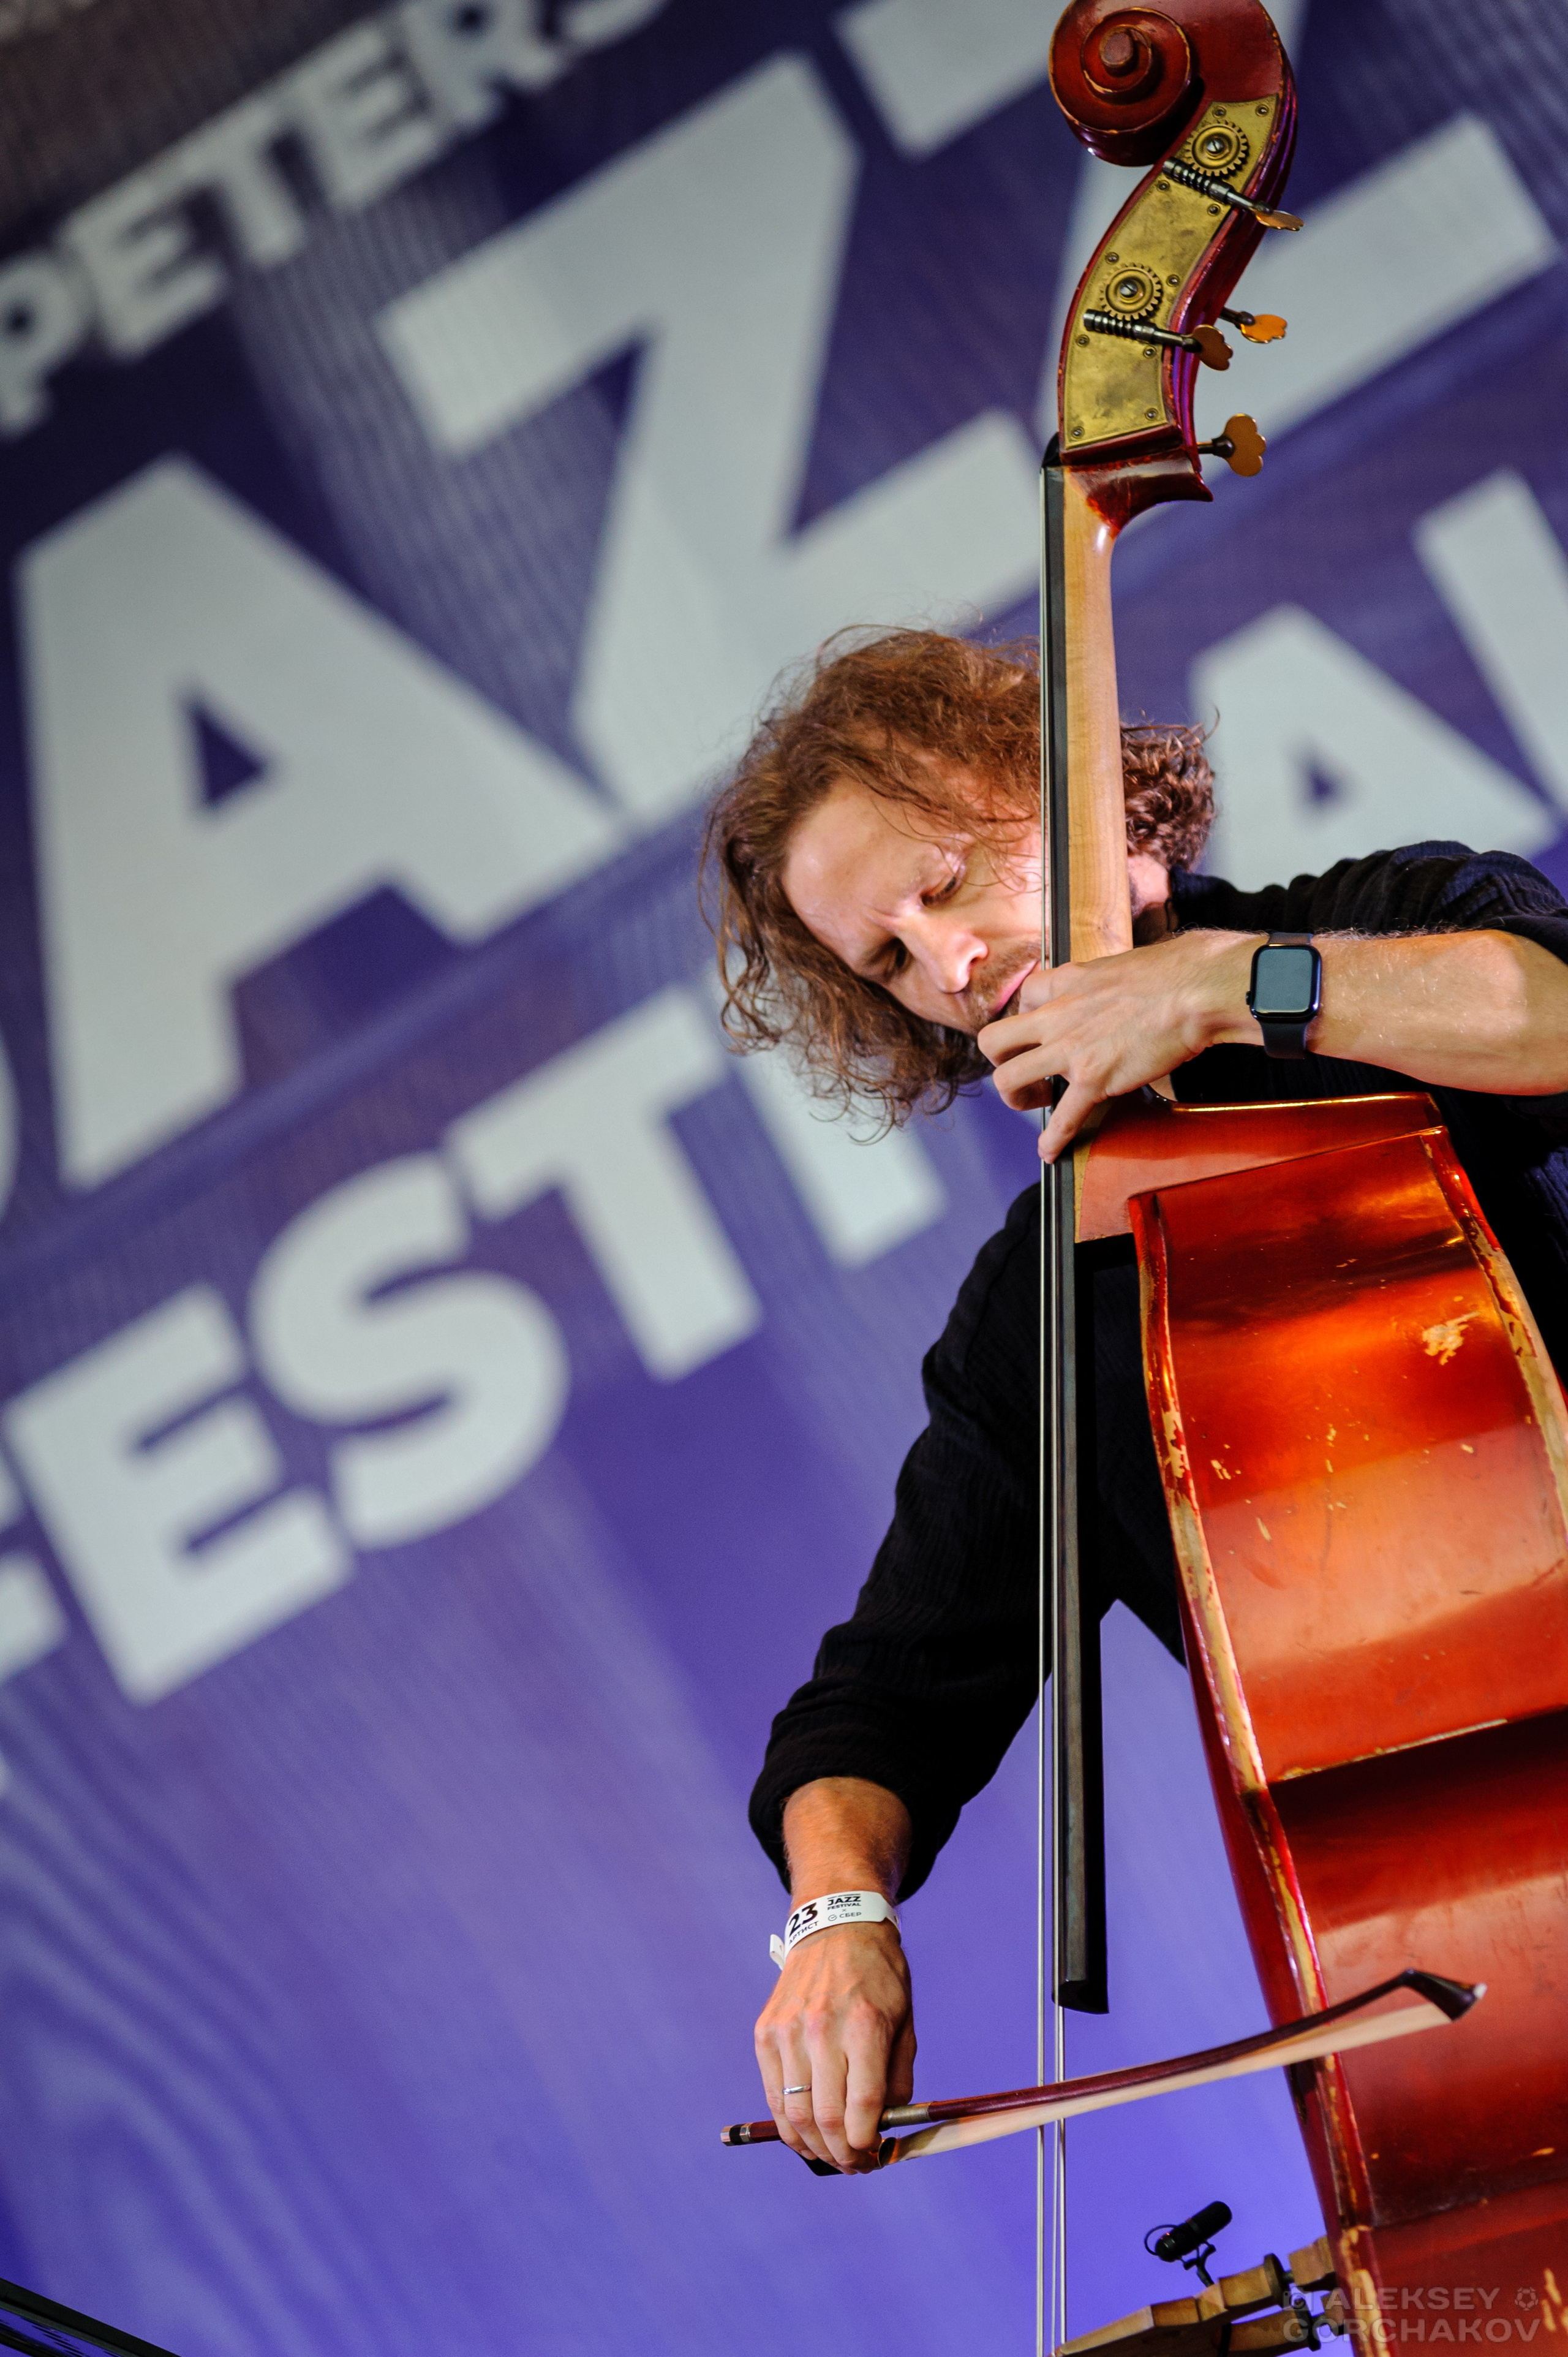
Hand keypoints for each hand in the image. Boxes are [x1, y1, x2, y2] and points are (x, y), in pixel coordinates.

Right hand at [754, 1921, 914, 2172]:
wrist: (836, 1926)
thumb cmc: (878, 1978)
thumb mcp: (904, 2023)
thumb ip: (897, 2081)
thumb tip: (886, 2132)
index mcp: (865, 2025)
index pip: (863, 2107)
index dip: (869, 2144)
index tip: (876, 2157)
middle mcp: (822, 2028)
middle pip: (826, 2118)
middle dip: (843, 2155)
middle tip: (855, 2165)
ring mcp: (788, 2030)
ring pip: (795, 2114)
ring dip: (814, 2148)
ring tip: (831, 2155)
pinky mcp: (766, 2032)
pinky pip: (773, 2094)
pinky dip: (787, 2125)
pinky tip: (804, 2135)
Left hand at [978, 930, 1260, 1160]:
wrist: (1195, 990)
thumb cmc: (1172, 972)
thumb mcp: (1117, 966)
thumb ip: (1100, 983)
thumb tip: (1110, 991)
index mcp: (1064, 981)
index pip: (1022, 998)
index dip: (1027, 1019)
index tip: (1040, 1033)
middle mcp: (1056, 1015)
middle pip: (993, 1040)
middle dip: (1000, 1062)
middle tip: (1025, 1072)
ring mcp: (1070, 1049)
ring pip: (1007, 1078)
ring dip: (1015, 1099)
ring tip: (1036, 1104)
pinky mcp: (1093, 1078)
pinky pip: (1061, 1118)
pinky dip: (1052, 1141)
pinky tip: (1050, 1152)